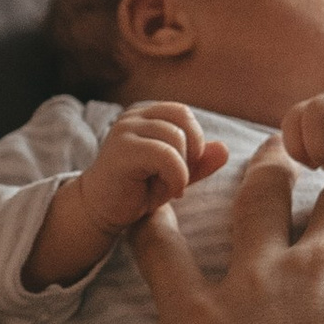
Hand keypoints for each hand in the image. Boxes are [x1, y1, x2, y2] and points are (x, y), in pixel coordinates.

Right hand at [26, 105, 231, 294]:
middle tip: (179, 179)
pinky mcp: (121, 150)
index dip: (194, 140)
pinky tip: (171, 192)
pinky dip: (177, 176)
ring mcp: (125, 131)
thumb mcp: (174, 174)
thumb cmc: (136, 191)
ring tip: (172, 187)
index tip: (186, 168)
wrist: (99, 211)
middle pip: (183, 122)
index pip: (183, 113)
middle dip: (191, 154)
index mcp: (146, 116)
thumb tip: (224, 149)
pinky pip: (165, 155)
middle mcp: (133, 117)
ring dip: (183, 169)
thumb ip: (198, 162)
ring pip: (176, 138)